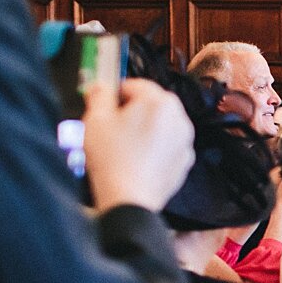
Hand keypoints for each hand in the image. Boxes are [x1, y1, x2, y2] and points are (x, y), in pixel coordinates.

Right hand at [82, 79, 195, 212]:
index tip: (104, 105)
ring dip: (144, 129)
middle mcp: (179, 118)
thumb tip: (101, 86)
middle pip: (152, 104)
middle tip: (111, 126)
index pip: (135, 85)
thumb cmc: (113, 159)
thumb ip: (99, 95)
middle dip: (132, 111)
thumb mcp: (96, 119)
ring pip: (161, 125)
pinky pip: (167, 146)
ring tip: (122, 146)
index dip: (115, 93)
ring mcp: (185, 141)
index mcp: (159, 102)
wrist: (130, 198)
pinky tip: (136, 159)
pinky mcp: (185, 160)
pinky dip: (154, 148)